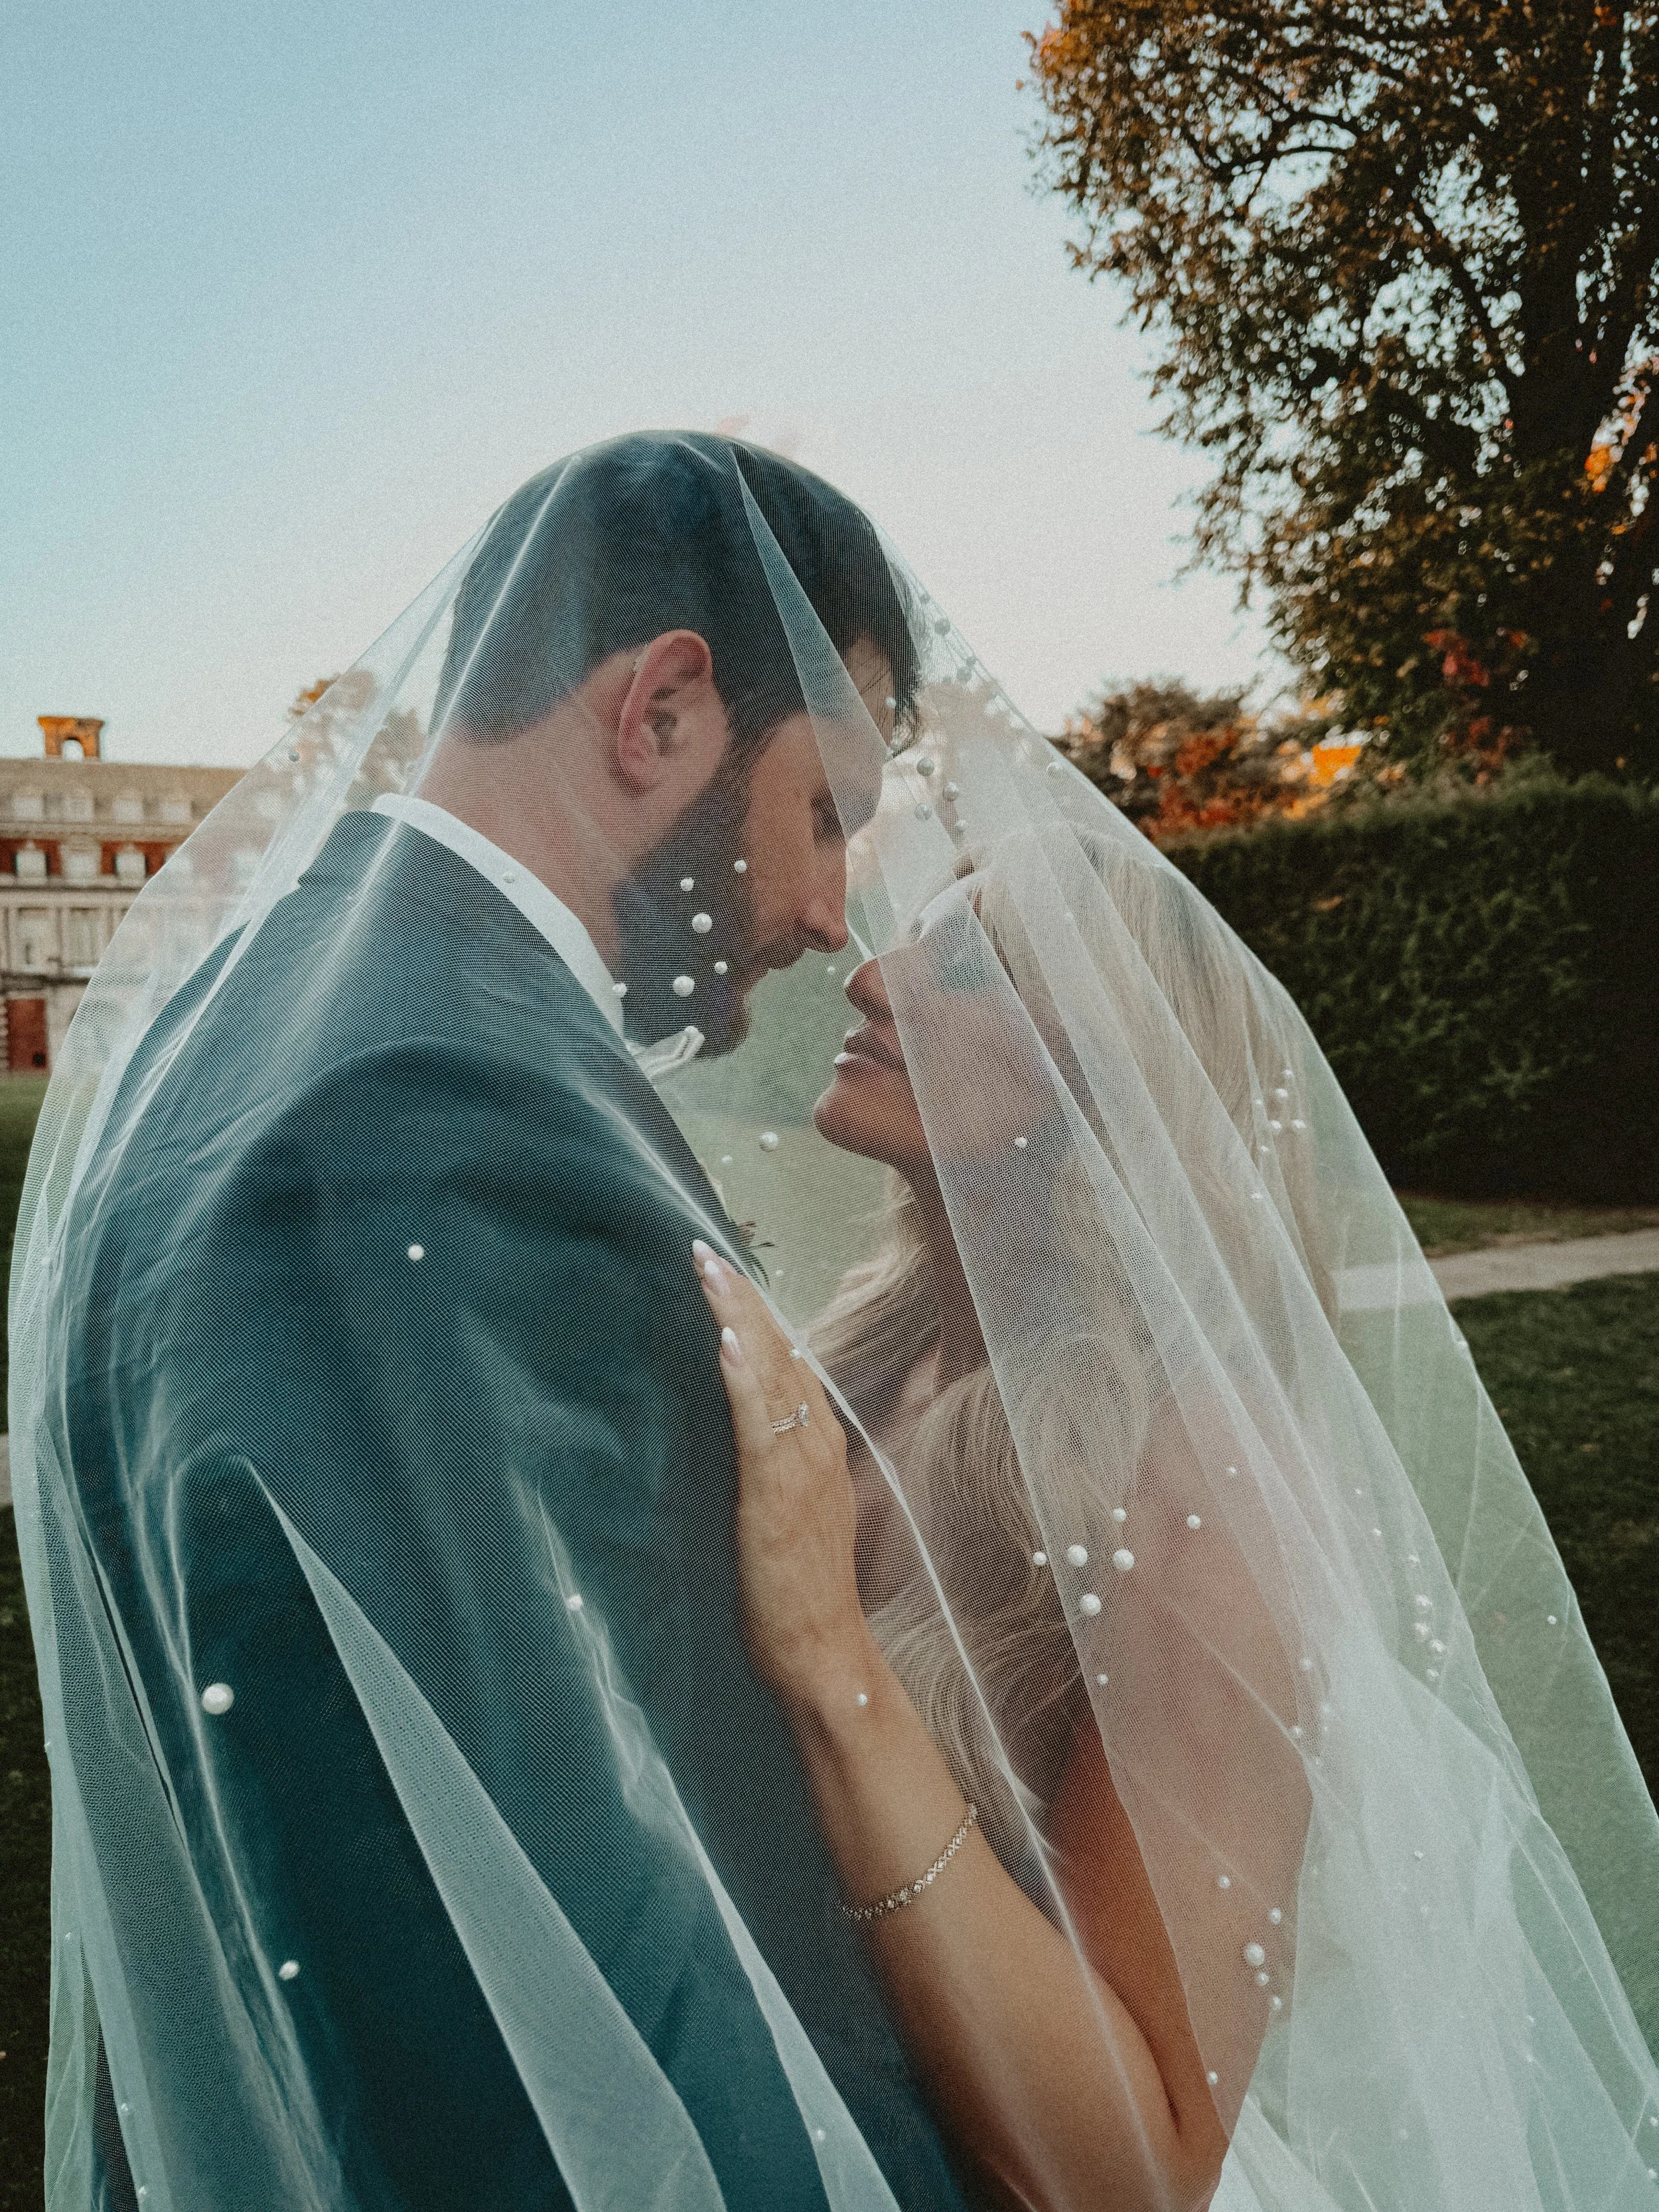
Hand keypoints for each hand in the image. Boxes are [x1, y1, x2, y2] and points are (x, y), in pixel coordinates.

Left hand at [693, 1241, 876, 1710]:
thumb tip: (746, 1436)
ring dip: (741, 1318)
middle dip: (745, 1299)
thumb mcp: (787, 1515)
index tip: (728, 1274)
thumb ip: (773, 1469)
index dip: (759, 1316)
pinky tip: (727, 1340)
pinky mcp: (777, 1492)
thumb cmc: (797, 1593)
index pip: (791, 1363)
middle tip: (708, 1250)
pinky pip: (761, 1421)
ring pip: (773, 1373)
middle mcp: (819, 1446)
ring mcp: (802, 1466)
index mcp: (821, 1447)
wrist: (823, 1652)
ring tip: (711, 1271)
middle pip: (784, 1353)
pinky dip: (746, 1376)